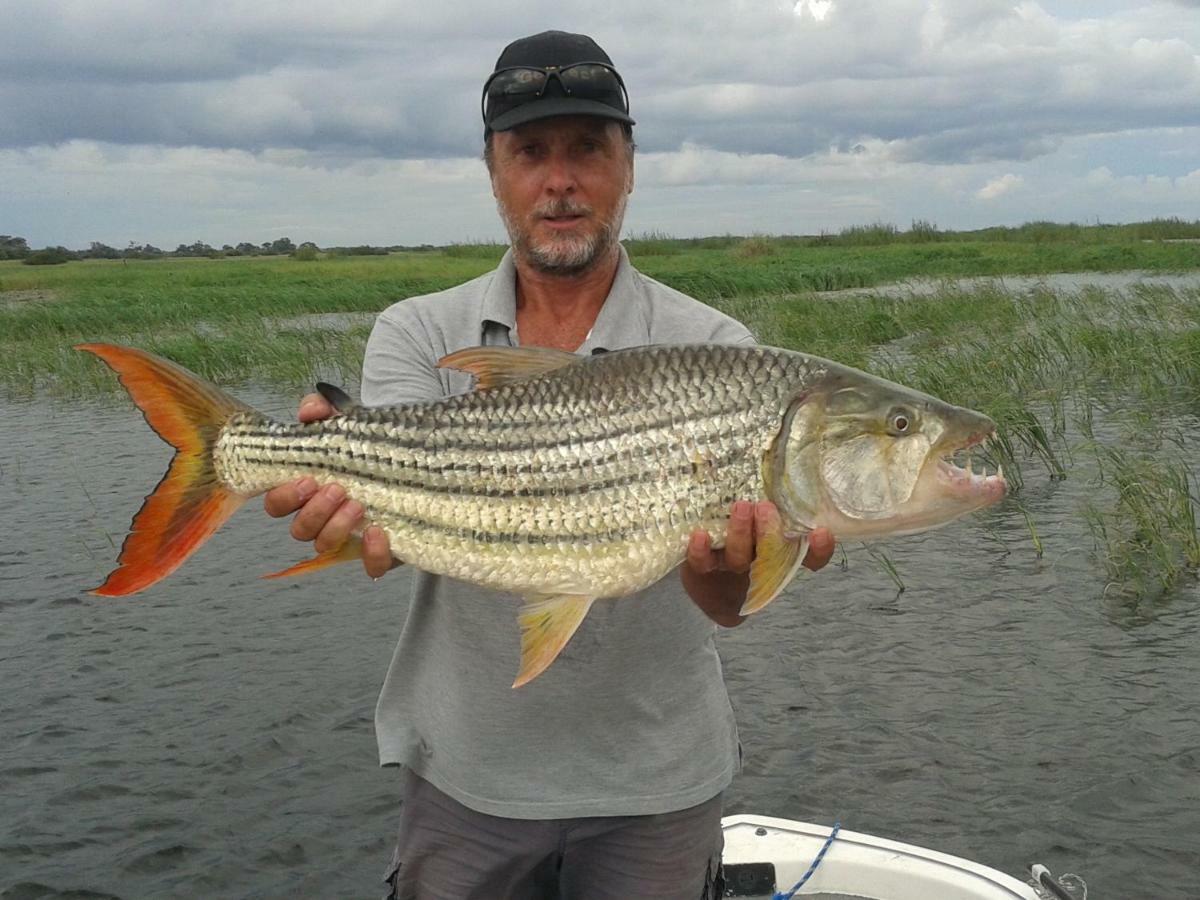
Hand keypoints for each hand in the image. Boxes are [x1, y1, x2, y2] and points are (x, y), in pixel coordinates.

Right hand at [262, 393, 394, 578]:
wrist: (407, 460)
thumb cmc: (365, 446)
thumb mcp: (347, 422)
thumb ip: (324, 409)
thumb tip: (312, 409)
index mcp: (306, 492)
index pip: (277, 505)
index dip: (285, 496)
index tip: (308, 479)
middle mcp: (322, 518)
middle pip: (299, 530)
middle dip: (314, 512)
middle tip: (338, 489)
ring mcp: (349, 537)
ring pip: (325, 545)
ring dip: (337, 527)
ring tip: (359, 504)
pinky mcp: (379, 550)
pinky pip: (370, 566)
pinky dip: (372, 554)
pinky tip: (378, 532)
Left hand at [681, 500, 834, 627]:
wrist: (707, 583)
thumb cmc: (738, 537)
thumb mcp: (757, 517)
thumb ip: (771, 499)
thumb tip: (779, 458)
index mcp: (779, 553)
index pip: (808, 556)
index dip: (818, 549)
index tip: (821, 533)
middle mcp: (758, 562)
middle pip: (770, 552)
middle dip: (769, 532)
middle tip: (767, 508)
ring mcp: (730, 565)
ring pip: (738, 555)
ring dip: (740, 534)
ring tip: (740, 508)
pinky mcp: (702, 568)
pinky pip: (702, 562)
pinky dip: (700, 551)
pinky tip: (700, 536)